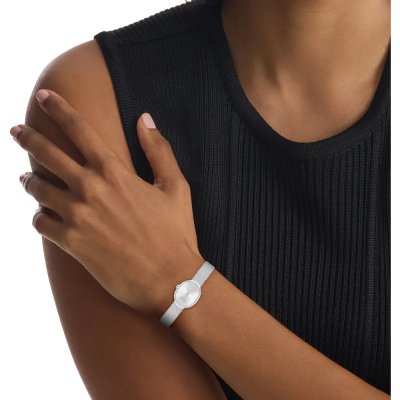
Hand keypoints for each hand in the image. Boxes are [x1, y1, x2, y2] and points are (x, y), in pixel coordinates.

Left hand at [11, 89, 204, 317]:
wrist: (168, 279)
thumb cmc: (175, 232)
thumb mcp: (176, 187)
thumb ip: (158, 150)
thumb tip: (145, 119)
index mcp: (114, 172)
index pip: (78, 129)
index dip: (58, 108)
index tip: (44, 96)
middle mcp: (89, 189)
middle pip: (47, 153)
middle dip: (28, 137)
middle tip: (16, 130)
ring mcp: (77, 217)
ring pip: (37, 188)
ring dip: (29, 179)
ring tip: (26, 177)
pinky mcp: (71, 243)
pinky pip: (40, 223)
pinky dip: (38, 215)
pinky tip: (42, 214)